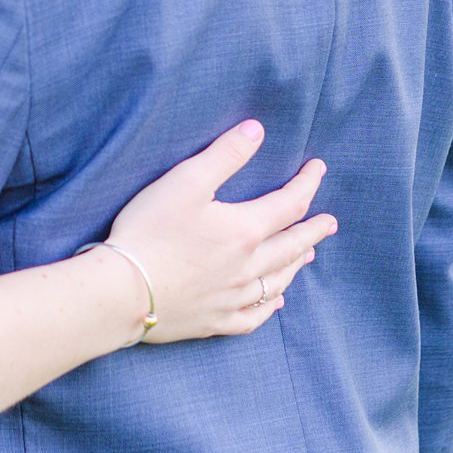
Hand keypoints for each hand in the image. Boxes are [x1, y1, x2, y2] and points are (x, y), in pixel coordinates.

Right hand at [99, 120, 336, 343]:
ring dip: (296, 264)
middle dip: (313, 230)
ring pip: (277, 281)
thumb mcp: (186, 181)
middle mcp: (248, 267)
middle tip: (330, 223)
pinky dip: (269, 307)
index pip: (289, 204)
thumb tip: (257, 130)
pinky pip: (253, 317)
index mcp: (245, 230)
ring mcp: (233, 298)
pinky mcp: (214, 322)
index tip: (318, 169)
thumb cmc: (150, 231)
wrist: (123, 292)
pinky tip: (276, 303)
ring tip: (308, 255)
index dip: (307, 184)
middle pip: (292, 246)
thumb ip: (225, 154)